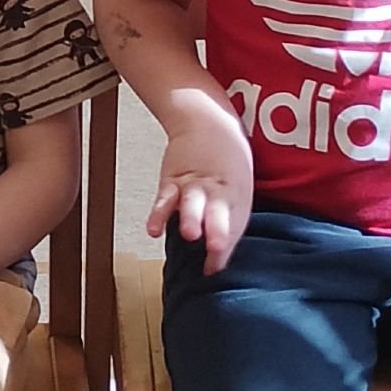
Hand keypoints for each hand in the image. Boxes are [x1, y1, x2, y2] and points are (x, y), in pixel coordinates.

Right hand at [147, 103, 253, 275]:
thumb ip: (229, 223)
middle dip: (218, 230)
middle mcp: (216, 191)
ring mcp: (194, 184)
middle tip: (217, 248)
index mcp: (237, 196)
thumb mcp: (238, 189)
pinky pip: (164, 197)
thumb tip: (216, 263)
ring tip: (190, 234)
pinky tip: (153, 230)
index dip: (227, 246)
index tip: (217, 269)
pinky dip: (159, 214)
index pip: (235, 225)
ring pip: (192, 202)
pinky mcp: (172, 179)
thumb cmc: (226, 163)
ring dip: (192, 218)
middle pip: (218, 211)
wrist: (206, 122)